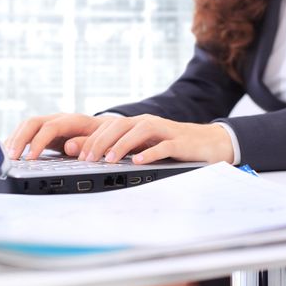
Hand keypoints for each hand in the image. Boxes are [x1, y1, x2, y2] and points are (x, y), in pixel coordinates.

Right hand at [4, 113, 109, 159]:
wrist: (106, 131)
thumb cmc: (104, 138)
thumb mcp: (101, 141)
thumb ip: (86, 143)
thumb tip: (68, 146)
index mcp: (73, 120)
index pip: (50, 128)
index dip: (38, 142)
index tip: (29, 159)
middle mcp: (59, 119)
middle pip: (32, 123)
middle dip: (20, 139)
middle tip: (11, 157)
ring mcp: (50, 124)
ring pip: (27, 126)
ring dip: (15, 140)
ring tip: (6, 156)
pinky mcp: (45, 132)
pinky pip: (27, 133)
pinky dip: (16, 142)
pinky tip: (8, 153)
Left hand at [5, 113, 233, 163]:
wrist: (207, 143)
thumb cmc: (170, 146)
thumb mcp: (143, 147)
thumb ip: (121, 149)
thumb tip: (91, 157)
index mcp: (135, 124)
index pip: (108, 127)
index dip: (91, 139)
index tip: (77, 155)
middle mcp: (147, 123)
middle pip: (119, 125)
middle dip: (100, 141)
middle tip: (86, 159)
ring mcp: (164, 131)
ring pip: (139, 131)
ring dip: (121, 145)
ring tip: (108, 159)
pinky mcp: (180, 142)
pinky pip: (163, 146)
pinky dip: (150, 153)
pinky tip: (138, 161)